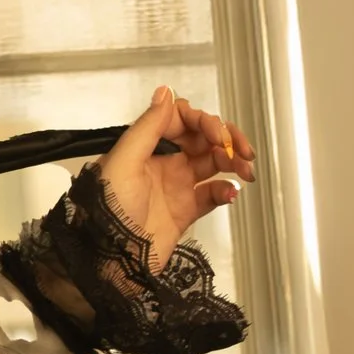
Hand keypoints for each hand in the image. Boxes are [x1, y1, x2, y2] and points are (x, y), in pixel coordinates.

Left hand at [97, 87, 254, 272]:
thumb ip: (147, 127)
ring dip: (233, 162)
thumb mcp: (123, 161)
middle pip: (202, 138)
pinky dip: (226, 190)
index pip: (182, 120)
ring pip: (213, 163)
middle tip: (241, 151)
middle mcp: (162, 162)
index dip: (204, 122)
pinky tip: (230, 193)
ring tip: (246, 171)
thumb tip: (165, 93)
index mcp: (145, 146)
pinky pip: (213, 194)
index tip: (217, 135)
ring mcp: (175, 186)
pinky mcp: (185, 212)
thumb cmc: (107, 212)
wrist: (109, 260)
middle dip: (226, 139)